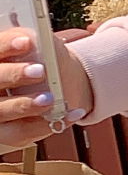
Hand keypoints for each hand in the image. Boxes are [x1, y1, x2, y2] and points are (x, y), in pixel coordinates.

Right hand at [0, 27, 94, 148]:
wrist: (52, 88)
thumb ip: (32, 43)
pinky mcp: (8, 133)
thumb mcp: (37, 49)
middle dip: (14, 75)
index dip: (7, 46)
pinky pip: (24, 132)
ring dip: (27, 104)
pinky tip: (72, 113)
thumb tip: (33, 41)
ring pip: (3, 110)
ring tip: (50, 99)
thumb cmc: (38, 64)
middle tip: (40, 71)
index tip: (27, 42)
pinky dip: (49, 124)